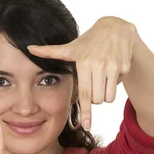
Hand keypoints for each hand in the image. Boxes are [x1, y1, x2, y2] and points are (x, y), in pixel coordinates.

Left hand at [27, 16, 136, 130]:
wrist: (116, 28)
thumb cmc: (89, 41)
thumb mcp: (70, 47)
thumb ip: (50, 52)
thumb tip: (29, 48)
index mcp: (84, 62)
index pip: (84, 94)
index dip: (86, 112)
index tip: (87, 126)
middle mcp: (99, 65)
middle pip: (96, 99)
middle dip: (94, 98)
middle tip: (92, 83)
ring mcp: (113, 66)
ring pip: (108, 97)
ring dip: (104, 93)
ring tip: (101, 76)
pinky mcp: (124, 68)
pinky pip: (117, 87)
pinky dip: (114, 84)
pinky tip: (111, 70)